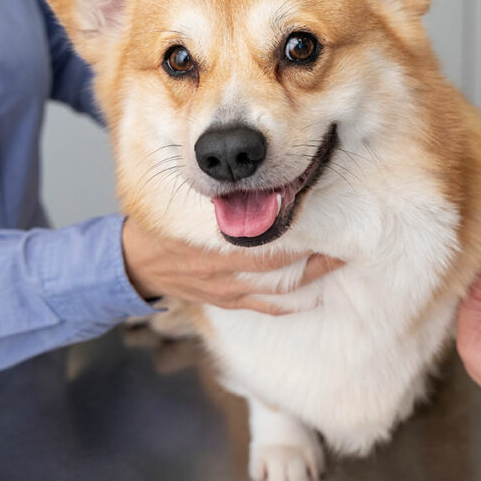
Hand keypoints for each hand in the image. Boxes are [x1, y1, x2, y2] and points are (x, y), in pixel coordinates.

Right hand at [121, 216, 341, 314]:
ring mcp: (225, 291)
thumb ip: (216, 196)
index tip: (323, 218)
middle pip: (282, 267)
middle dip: (317, 257)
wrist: (135, 264)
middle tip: (345, 243)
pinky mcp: (225, 303)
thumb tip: (251, 172)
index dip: (300, 232)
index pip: (266, 240)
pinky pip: (265, 308)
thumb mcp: (183, 204)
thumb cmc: (163, 227)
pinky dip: (291, 304)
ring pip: (279, 291)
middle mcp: (222, 271)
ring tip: (337, 264)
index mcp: (212, 242)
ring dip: (311, 280)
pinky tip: (312, 296)